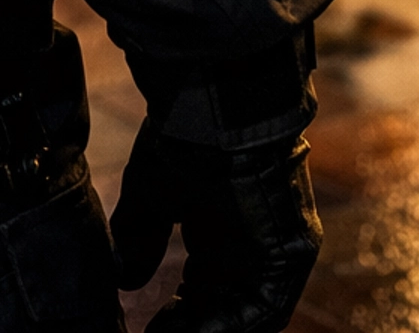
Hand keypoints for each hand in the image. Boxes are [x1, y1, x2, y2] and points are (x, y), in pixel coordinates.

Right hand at [110, 120, 320, 331]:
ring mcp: (276, 250)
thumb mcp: (152, 194)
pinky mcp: (293, 251)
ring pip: (247, 314)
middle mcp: (251, 246)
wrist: (218, 109)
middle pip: (225, 308)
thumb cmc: (183, 141)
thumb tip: (125, 277)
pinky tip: (202, 329)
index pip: (204, 292)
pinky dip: (236, 325)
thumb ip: (139, 235)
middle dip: (193, 325)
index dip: (180, 317)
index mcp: (222, 231)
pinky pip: (268, 307)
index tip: (152, 327)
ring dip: (212, 328)